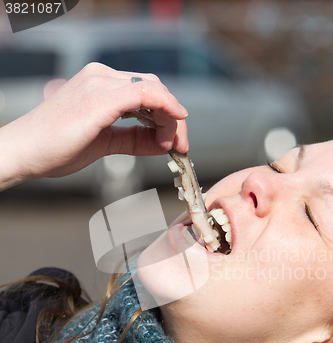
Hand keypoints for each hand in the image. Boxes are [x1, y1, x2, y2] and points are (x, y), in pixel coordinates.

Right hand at [0, 62, 188, 189]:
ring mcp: (100, 83)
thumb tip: (165, 143)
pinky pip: (144, 94)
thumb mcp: (106, 142)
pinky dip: (165, 107)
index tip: (176, 143)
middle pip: (155, 89)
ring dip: (172, 118)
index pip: (147, 92)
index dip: (168, 116)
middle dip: (174, 118)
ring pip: (154, 90)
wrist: (26, 152)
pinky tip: (174, 123)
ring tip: (175, 144)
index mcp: (101, 83)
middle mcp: (102, 76)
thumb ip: (134, 139)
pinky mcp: (100, 97)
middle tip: (182, 145)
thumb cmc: (58, 147)